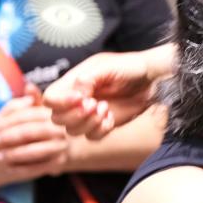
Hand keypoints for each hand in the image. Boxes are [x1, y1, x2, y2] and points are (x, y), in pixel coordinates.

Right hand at [0, 86, 70, 186]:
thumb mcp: (3, 121)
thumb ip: (17, 106)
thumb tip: (31, 91)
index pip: (20, 116)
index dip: (41, 115)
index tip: (60, 114)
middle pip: (25, 133)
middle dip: (48, 131)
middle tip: (65, 130)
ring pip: (27, 152)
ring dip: (49, 148)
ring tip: (66, 145)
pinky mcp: (6, 175)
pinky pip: (28, 170)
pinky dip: (45, 165)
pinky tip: (60, 161)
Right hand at [43, 47, 170, 139]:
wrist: (152, 78)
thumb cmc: (131, 66)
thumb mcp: (109, 66)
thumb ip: (89, 78)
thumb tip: (76, 93)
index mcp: (73, 83)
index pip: (50, 98)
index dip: (59, 102)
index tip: (80, 97)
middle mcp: (77, 100)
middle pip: (57, 118)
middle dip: (74, 115)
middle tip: (95, 104)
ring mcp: (90, 114)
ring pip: (73, 131)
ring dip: (88, 123)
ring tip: (105, 108)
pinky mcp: (104, 123)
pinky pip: (92, 136)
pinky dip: (101, 130)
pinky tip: (111, 117)